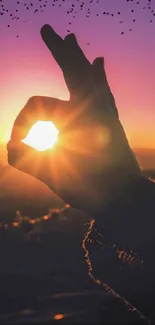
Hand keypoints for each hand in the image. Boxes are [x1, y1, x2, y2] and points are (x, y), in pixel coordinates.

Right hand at [7, 25, 140, 213]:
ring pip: (90, 75)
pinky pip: (104, 90)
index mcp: (75, 115)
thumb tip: (9, 148)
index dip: (20, 123)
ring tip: (72, 40)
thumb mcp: (54, 176)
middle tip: (48, 30)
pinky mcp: (111, 120)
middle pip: (71, 68)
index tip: (16, 147)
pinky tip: (100, 63)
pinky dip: (99, 76)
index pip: (35, 105)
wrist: (124, 198)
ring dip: (77, 57)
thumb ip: (27, 160)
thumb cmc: (91, 189)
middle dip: (58, 50)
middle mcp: (93, 106)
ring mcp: (104, 111)